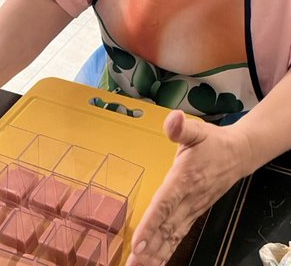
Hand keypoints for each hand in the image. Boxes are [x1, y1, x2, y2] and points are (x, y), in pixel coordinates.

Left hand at [127, 111, 250, 265]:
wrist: (238, 155)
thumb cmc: (213, 143)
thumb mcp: (197, 130)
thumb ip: (182, 128)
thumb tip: (174, 119)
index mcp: (184, 179)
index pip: (165, 204)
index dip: (151, 224)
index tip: (138, 242)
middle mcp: (188, 199)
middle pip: (166, 228)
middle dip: (149, 248)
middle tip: (132, 265)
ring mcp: (191, 210)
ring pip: (172, 237)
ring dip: (156, 254)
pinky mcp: (193, 214)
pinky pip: (177, 236)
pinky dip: (166, 251)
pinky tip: (154, 262)